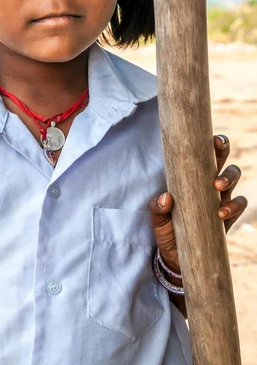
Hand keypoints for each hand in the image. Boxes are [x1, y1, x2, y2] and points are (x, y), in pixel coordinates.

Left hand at [149, 134, 247, 273]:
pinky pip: (239, 206)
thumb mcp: (157, 219)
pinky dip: (233, 207)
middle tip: (212, 159)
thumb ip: (157, 208)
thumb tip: (165, 197)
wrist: (176, 257)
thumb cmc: (167, 230)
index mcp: (193, 178)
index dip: (212, 144)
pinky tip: (220, 213)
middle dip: (224, 155)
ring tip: (218, 187)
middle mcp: (210, 185)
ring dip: (229, 180)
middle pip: (224, 162)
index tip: (213, 139)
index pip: (205, 155)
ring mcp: (221, 200)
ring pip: (235, 181)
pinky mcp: (227, 218)